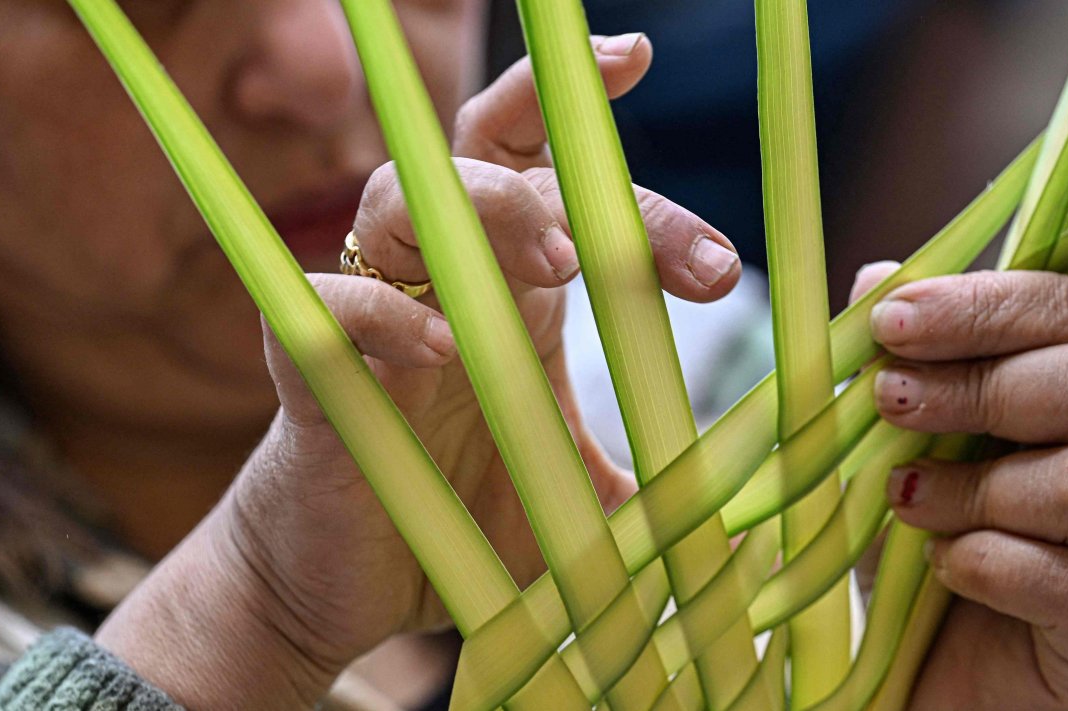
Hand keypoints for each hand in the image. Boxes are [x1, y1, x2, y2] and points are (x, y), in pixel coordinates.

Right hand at [98, 34, 743, 709]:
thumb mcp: (576, 502)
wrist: (344, 590)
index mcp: (508, 281)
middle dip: (568, 166)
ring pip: (399, 200)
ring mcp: (370, 315)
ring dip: (483, 212)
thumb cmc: (459, 524)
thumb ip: (654, 489)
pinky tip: (440, 347)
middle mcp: (440, 275)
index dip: (580, 103)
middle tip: (665, 244)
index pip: (544, 160)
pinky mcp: (307, 373)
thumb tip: (760, 516)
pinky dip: (381, 312)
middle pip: (486, 157)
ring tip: (561, 263)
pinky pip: (323, 305)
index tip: (638, 57)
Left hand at [856, 266, 1067, 710]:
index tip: (891, 319)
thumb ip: (901, 359)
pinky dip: (993, 566)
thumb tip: (876, 274)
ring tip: (907, 499)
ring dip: (977, 487)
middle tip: (890, 402)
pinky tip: (946, 564)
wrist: (949, 669)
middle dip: (983, 386)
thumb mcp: (903, 438)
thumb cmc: (939, 531)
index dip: (986, 306)